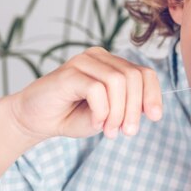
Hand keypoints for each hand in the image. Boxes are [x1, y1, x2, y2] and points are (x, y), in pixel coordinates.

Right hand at [6, 47, 161, 140]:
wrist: (35, 120)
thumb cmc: (72, 116)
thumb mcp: (109, 115)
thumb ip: (128, 107)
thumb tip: (151, 109)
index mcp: (112, 64)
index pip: (145, 73)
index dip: (153, 95)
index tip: (155, 117)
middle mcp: (100, 57)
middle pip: (134, 77)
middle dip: (136, 109)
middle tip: (127, 132)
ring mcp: (84, 62)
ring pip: (118, 82)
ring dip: (119, 112)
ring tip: (110, 131)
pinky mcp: (69, 73)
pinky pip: (97, 90)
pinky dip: (102, 111)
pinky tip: (95, 124)